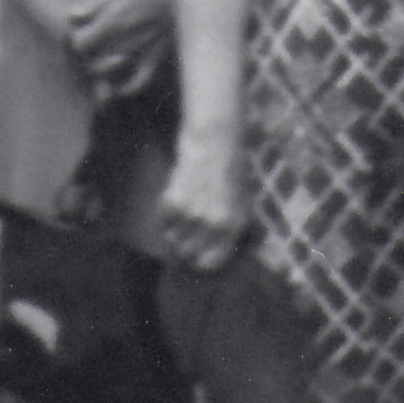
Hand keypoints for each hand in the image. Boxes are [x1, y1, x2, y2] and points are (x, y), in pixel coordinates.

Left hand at [66, 0, 173, 100]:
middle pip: (90, 63)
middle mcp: (123, 42)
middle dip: (85, 57)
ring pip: (108, 76)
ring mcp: (140, 53)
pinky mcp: (155, 59)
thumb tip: (73, 17)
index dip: (75, 40)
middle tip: (89, 48)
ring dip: (100, 71)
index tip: (80, 32)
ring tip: (99, 62)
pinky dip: (125, 89)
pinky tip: (118, 85)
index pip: (79, 44)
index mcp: (112, 22)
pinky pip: (137, 83)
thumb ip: (94, 3)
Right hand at [155, 122, 246, 271]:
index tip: (193, 257)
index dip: (199, 262)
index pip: (212, 263)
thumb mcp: (241, 201)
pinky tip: (176, 195)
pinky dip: (164, 211)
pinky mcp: (175, 201)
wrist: (215, 139)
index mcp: (235, 225)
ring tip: (184, 207)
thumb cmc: (228, 170)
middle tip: (183, 230)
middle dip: (182, 245)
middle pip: (186, 254)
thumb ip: (230, 229)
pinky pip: (162, 220)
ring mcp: (195, 213)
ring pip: (171, 238)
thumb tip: (210, 256)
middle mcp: (216, 223)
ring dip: (173, 227)